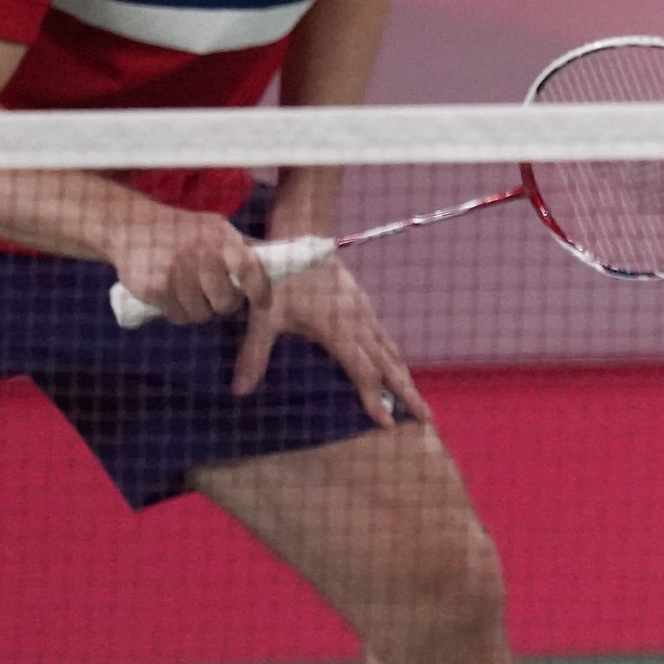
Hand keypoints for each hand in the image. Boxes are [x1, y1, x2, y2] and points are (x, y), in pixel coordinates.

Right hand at [107, 208, 272, 324]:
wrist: (133, 225)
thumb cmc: (182, 230)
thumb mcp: (215, 228)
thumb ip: (242, 246)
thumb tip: (279, 259)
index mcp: (221, 238)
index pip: (250, 270)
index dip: (260, 292)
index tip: (262, 303)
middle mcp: (201, 254)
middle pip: (226, 302)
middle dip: (224, 305)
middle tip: (217, 298)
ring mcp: (177, 272)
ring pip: (201, 315)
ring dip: (200, 311)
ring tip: (193, 295)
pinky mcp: (155, 288)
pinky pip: (179, 317)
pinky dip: (179, 313)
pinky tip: (174, 298)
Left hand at [234, 258, 429, 427]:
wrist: (295, 239)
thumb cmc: (278, 277)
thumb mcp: (262, 316)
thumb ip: (254, 354)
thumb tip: (239, 392)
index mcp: (338, 327)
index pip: (363, 371)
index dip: (374, 398)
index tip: (387, 423)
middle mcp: (358, 320)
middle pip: (388, 363)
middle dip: (406, 391)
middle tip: (424, 417)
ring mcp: (363, 310)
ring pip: (389, 348)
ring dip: (403, 374)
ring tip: (414, 398)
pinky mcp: (361, 302)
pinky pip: (383, 334)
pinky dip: (392, 356)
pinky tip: (393, 365)